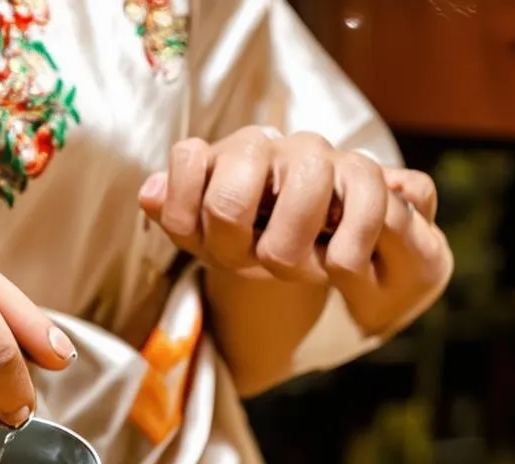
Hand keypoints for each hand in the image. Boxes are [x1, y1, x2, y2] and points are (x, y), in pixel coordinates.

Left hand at [138, 129, 451, 336]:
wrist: (317, 247)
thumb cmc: (250, 237)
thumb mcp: (206, 236)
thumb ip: (177, 214)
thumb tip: (150, 193)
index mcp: (220, 159)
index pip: (188, 161)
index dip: (192, 219)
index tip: (209, 241)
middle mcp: (266, 147)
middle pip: (229, 202)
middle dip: (237, 248)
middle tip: (253, 260)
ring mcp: (315, 155)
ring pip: (303, 189)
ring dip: (291, 255)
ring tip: (296, 266)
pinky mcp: (365, 174)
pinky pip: (361, 210)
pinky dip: (343, 256)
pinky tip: (334, 266)